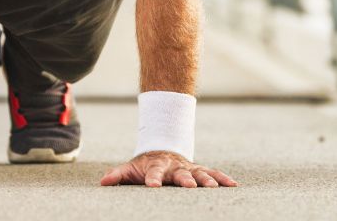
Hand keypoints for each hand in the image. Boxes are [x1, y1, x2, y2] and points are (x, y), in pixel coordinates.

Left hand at [100, 150, 236, 187]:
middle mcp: (175, 167)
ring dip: (207, 180)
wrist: (162, 148)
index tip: (152, 186)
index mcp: (156, 167)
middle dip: (185, 180)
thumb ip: (119, 175)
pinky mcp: (199, 170)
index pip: (154, 173)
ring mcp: (188, 167)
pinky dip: (223, 179)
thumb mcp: (130, 169)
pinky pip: (213, 173)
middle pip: (180, 173)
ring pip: (199, 173)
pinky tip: (233, 185)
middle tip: (190, 186)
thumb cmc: (144, 165)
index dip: (153, 179)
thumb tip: (103, 181)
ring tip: (213, 188)